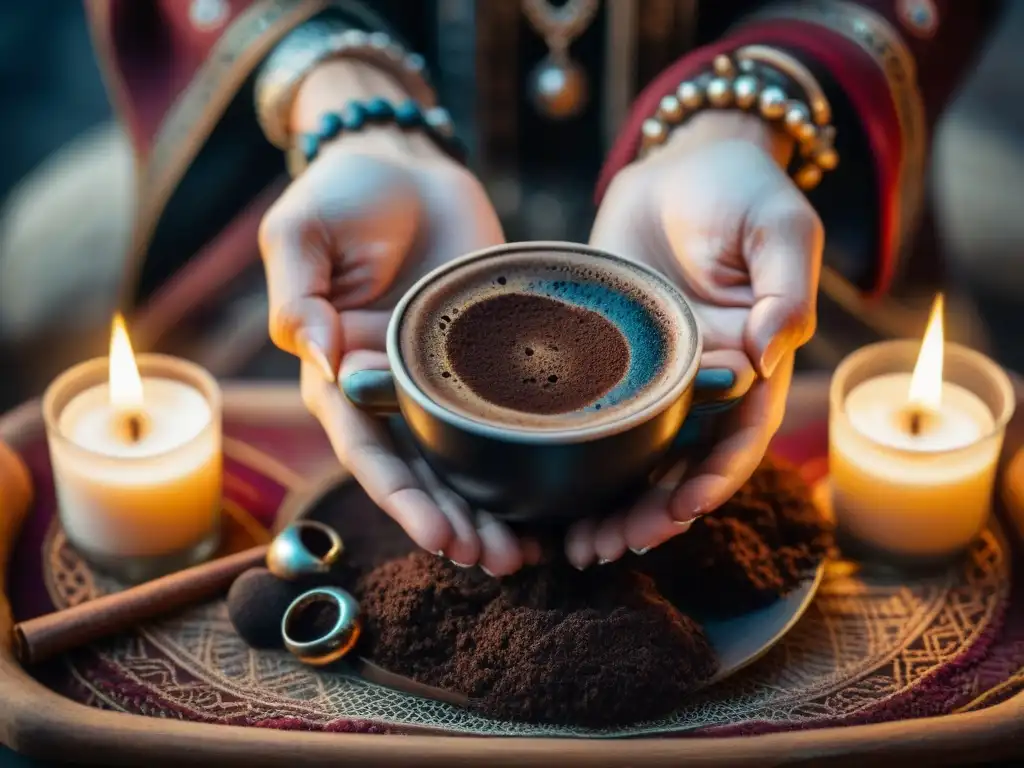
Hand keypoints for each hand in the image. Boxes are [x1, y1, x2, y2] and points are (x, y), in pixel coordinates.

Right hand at [260, 128, 532, 574]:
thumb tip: (315, 352)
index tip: (442, 536)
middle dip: (456, 522)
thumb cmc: (343, 192)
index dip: (402, 497)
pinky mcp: (487, 357)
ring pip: (466, 458)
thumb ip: (296, 290)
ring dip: (491, 509)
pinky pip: (506, 414)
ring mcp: (442, 378)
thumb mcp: (302, 230)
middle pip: (421, 471)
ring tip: (528, 551)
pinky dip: (524, 456)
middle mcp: (389, 390)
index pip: (368, 450)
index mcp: (338, 371)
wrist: (406, 161)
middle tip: (500, 561)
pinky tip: (555, 492)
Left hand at [577, 111, 822, 567]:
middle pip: (680, 465)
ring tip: (577, 547)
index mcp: (752, 363)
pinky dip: (575, 460)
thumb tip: (773, 349)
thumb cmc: (740, 190)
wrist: (678, 164)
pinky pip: (590, 418)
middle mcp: (701, 383)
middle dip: (650, 513)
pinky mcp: (605, 360)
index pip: (738, 437)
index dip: (714, 478)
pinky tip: (546, 496)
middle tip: (610, 548)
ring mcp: (650, 376)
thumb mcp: (779, 226)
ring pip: (634, 457)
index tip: (681, 508)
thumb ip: (784, 286)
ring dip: (610, 505)